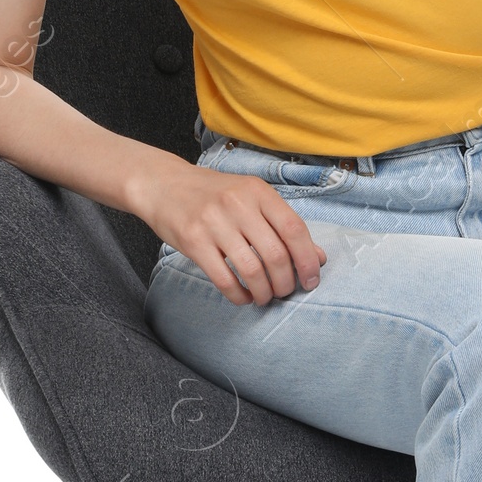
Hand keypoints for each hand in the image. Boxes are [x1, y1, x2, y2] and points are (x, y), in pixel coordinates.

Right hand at [138, 161, 327, 304]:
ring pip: (252, 270)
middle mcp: (237, 204)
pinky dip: (239, 295)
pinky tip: (243, 296)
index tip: (311, 280)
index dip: (307, 260)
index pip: (295, 229)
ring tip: (265, 297)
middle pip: (276, 254)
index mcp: (258, 191)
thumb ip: (283, 224)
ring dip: (264, 292)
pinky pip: (224, 279)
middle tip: (285, 292)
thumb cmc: (213, 195)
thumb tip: (318, 257)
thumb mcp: (251, 199)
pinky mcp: (193, 242)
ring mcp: (214, 223)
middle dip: (286, 282)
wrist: (163, 184)